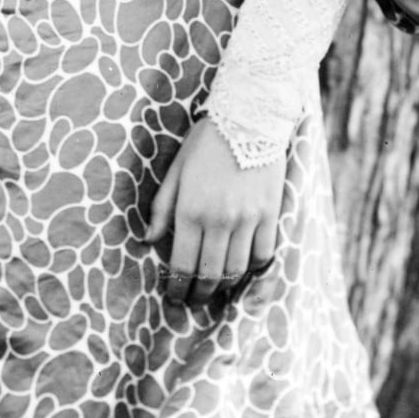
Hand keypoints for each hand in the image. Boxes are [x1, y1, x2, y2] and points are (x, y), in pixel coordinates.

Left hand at [143, 118, 284, 306]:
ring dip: (225, 286)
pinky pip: (263, 254)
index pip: (181, 265)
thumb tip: (148, 241)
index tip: (174, 297)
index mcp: (190, 210)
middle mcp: (219, 220)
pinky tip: (243, 269)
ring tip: (217, 289)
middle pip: (209, 274)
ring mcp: (247, 219)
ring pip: (236, 269)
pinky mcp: (270, 214)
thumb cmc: (206, 142)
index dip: (176, 288)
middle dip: (199, 294)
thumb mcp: (176, 170)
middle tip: (194, 300)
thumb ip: (162, 208)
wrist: (249, 117)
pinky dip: (253, 268)